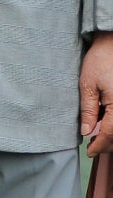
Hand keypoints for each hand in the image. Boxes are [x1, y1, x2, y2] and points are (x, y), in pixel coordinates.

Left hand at [81, 32, 112, 156]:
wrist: (112, 45)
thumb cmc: (100, 61)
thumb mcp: (87, 85)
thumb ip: (88, 110)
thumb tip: (87, 132)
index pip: (111, 134)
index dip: (100, 146)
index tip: (90, 152)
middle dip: (108, 143)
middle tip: (93, 146)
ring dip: (112, 135)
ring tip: (97, 137)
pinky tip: (104, 123)